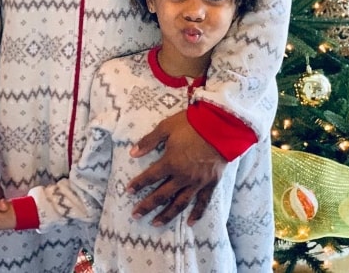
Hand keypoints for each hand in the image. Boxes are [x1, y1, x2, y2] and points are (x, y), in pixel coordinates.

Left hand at [127, 110, 226, 225]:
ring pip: (179, 203)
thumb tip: (132, 153)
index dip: (138, 184)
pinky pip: (202, 202)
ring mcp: (197, 182)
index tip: (128, 191)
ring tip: (156, 223)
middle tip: (135, 215)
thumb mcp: (166, 127)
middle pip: (161, 195)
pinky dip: (196, 213)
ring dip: (167, 215)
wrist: (220, 126)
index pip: (150, 177)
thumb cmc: (192, 124)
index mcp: (170, 162)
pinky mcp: (210, 183)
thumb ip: (149, 141)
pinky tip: (189, 222)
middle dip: (147, 206)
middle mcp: (182, 177)